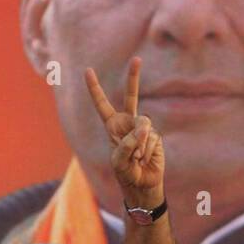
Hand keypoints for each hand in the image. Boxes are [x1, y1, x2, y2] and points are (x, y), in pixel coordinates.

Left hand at [86, 57, 164, 205]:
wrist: (142, 185)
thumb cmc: (126, 173)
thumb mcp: (120, 160)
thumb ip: (129, 142)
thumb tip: (145, 127)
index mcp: (112, 126)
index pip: (102, 104)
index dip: (95, 88)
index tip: (87, 71)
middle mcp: (127, 123)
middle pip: (131, 96)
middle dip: (134, 78)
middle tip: (137, 59)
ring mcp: (143, 128)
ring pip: (144, 125)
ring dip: (139, 144)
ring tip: (137, 158)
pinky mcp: (156, 135)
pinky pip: (152, 138)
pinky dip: (148, 150)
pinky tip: (145, 159)